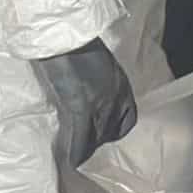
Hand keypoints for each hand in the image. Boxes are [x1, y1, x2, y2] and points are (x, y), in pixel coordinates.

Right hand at [36, 38, 137, 167]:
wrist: (64, 33)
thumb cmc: (75, 43)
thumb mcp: (97, 63)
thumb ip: (99, 81)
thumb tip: (90, 95)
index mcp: (120, 83)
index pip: (129, 118)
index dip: (114, 130)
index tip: (101, 133)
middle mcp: (116, 96)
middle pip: (111, 132)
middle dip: (97, 140)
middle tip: (81, 141)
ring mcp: (100, 102)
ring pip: (97, 140)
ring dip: (85, 148)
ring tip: (73, 151)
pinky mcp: (82, 106)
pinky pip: (81, 139)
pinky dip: (76, 152)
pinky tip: (70, 160)